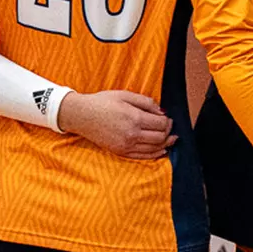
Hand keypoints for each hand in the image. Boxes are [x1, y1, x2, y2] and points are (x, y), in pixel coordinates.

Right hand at [56, 89, 174, 159]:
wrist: (81, 115)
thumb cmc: (103, 102)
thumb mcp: (126, 94)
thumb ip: (146, 102)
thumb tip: (162, 112)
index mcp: (134, 118)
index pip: (161, 124)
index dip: (168, 121)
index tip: (167, 117)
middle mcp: (132, 134)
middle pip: (160, 137)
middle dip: (168, 132)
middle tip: (169, 126)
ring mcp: (125, 145)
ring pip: (154, 149)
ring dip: (165, 144)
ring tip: (171, 139)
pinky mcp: (120, 152)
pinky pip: (142, 157)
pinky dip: (154, 154)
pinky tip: (161, 150)